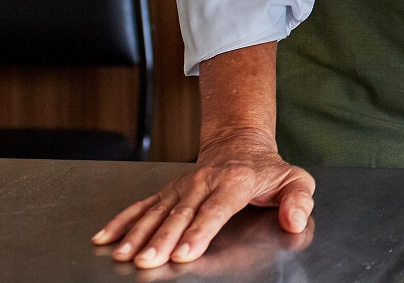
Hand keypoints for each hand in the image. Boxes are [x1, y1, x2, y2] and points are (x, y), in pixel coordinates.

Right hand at [91, 129, 313, 268]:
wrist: (239, 143)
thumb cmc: (268, 169)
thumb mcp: (294, 180)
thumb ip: (299, 200)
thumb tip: (295, 220)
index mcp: (236, 182)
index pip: (215, 210)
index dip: (199, 232)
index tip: (184, 252)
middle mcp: (205, 182)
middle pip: (181, 214)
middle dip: (162, 239)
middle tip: (147, 260)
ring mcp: (183, 186)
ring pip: (158, 211)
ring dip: (138, 234)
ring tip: (124, 255)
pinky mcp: (168, 191)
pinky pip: (142, 205)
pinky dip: (123, 221)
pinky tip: (105, 237)